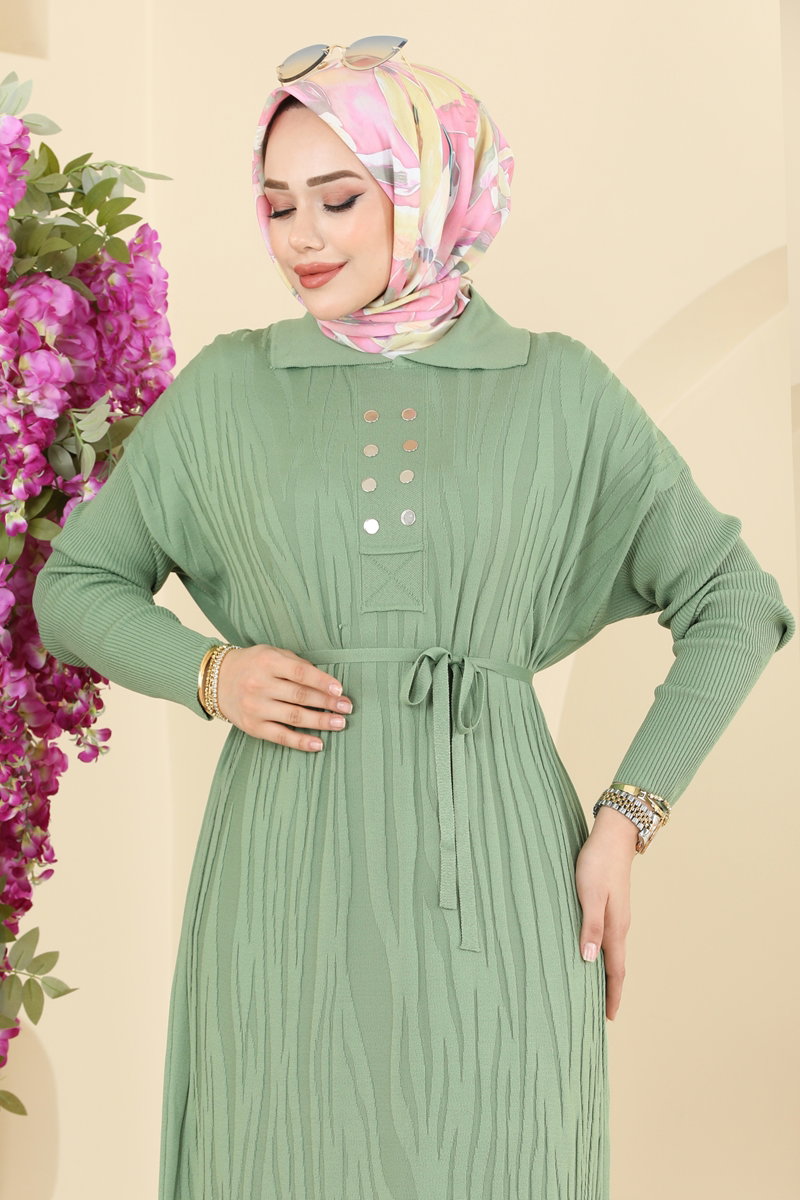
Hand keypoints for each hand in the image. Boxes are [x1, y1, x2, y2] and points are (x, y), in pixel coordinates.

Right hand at [214, 644, 353, 750]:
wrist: (217, 680)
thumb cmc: (252, 664)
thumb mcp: (272, 653)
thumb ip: (296, 664)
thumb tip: (326, 681)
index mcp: (267, 663)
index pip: (300, 673)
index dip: (322, 681)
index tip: (340, 689)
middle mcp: (259, 685)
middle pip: (300, 696)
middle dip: (327, 702)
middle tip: (347, 707)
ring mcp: (255, 708)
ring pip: (294, 717)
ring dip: (320, 722)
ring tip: (339, 723)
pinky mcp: (253, 727)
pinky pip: (281, 737)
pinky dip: (301, 742)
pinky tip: (318, 744)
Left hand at [574, 805, 637, 1020]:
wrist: (613, 835)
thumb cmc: (597, 863)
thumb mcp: (589, 894)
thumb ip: (589, 926)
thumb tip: (589, 960)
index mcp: (616, 927)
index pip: (616, 970)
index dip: (612, 995)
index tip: (608, 1018)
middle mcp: (620, 925)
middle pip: (617, 965)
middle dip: (611, 990)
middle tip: (602, 1013)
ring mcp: (617, 914)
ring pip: (613, 952)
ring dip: (607, 972)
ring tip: (596, 989)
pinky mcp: (612, 904)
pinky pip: (609, 937)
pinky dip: (603, 953)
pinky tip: (592, 952)